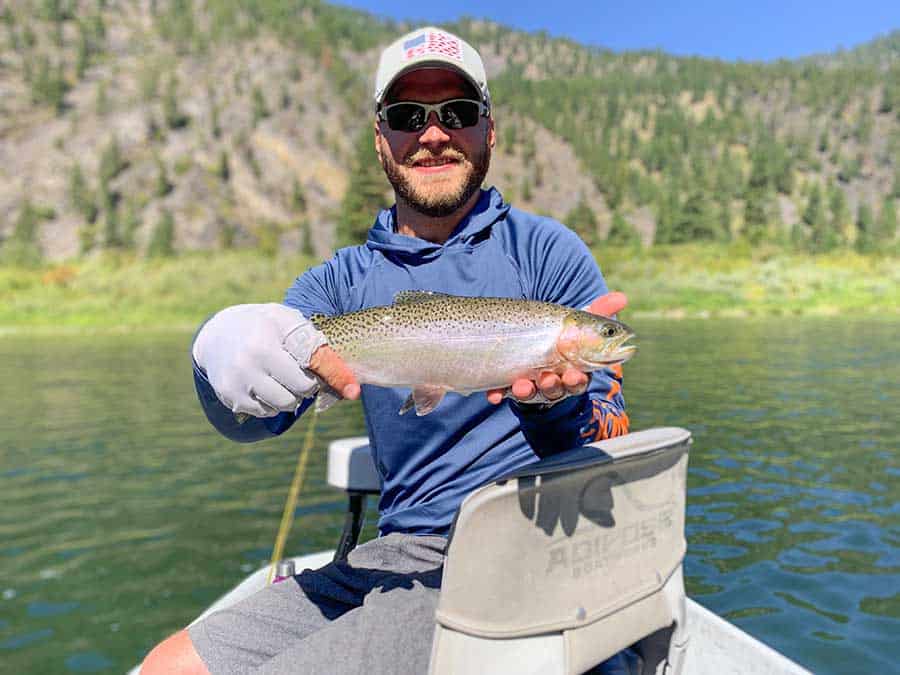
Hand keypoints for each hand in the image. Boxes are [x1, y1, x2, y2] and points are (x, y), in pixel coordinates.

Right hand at [193, 303, 358, 417]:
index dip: (334, 376)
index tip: (354, 391)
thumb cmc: (265, 326)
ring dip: (291, 395)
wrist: (218, 334)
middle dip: (308, 384)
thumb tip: (347, 381)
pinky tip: (266, 384)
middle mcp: (248, 363)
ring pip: (284, 405)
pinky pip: (266, 412)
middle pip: (300, 391)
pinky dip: (273, 403)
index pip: (309, 366)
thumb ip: (316, 346)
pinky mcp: (230, 397)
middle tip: (301, 371)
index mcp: (265, 341)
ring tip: (281, 376)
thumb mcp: (289, 322)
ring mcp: (236, 382)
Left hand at [486, 292, 627, 405]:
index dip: (577, 379)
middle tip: (549, 378)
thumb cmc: (566, 337)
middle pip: (555, 389)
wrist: (535, 341)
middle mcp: (553, 381)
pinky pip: (502, 392)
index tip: (574, 374)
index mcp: (573, 370)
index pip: (579, 379)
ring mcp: (530, 384)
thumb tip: (623, 296)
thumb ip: (600, 312)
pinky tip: (493, 395)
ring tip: (521, 385)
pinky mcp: (508, 384)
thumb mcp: (580, 323)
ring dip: (526, 391)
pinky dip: (497, 394)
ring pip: (530, 393)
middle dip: (553, 385)